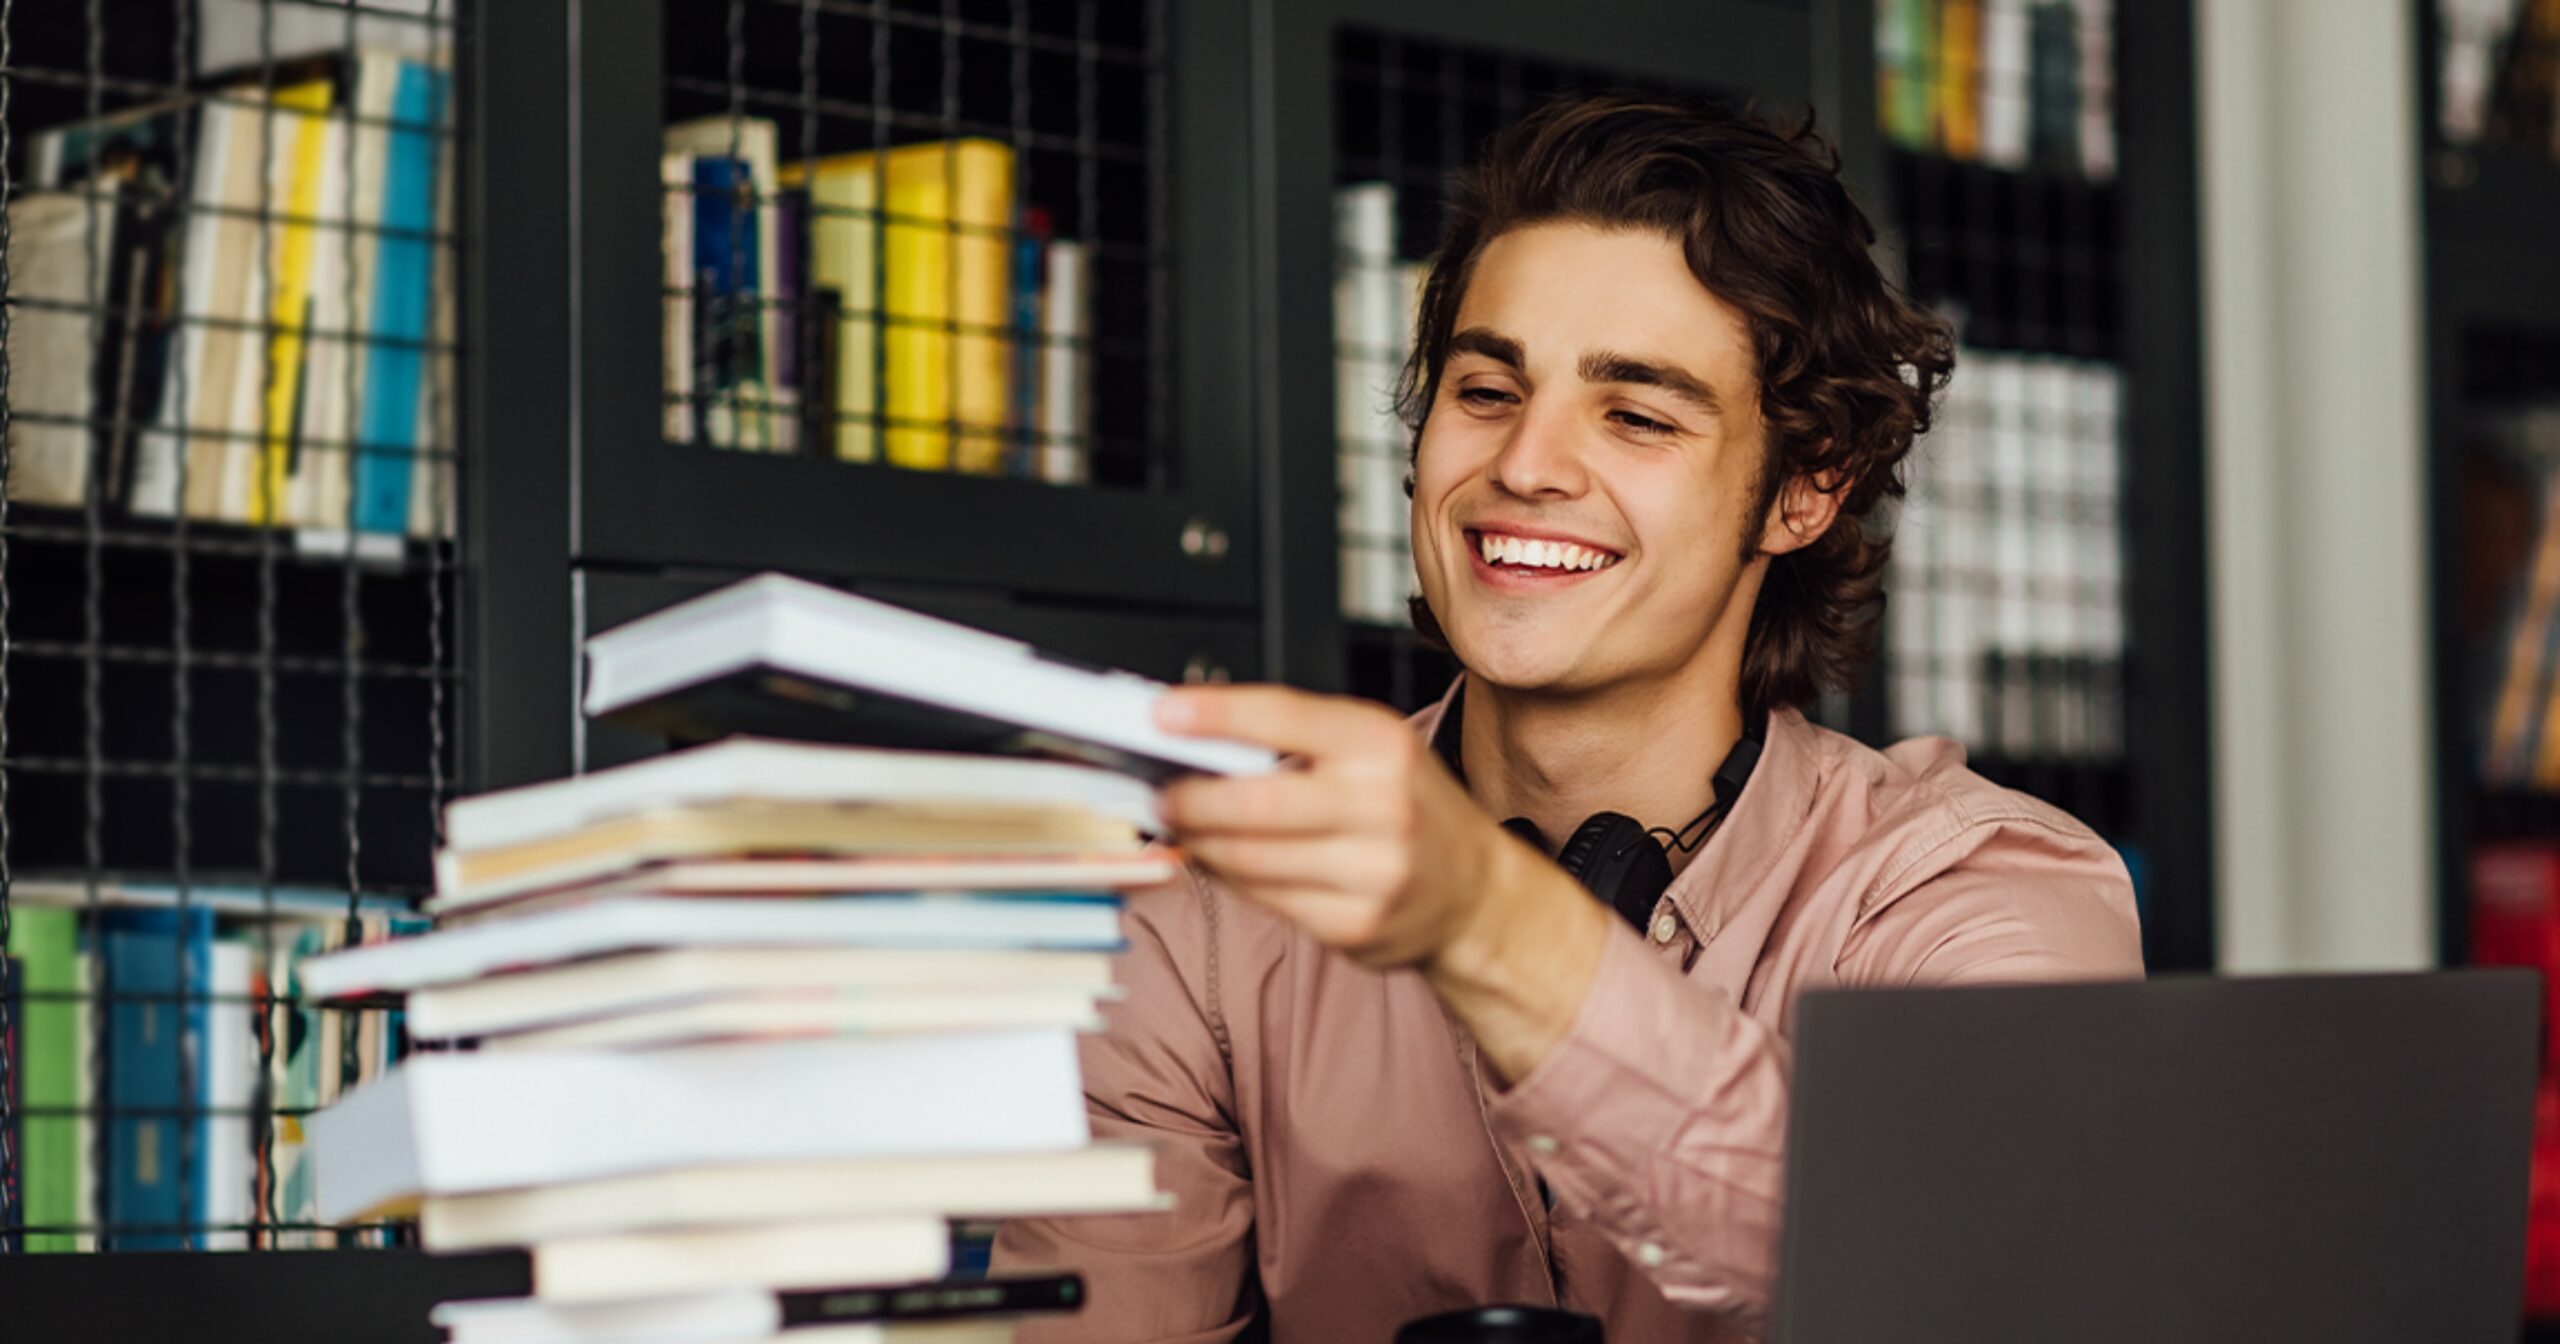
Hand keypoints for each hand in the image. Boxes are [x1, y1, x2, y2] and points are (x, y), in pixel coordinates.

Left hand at [1151, 684, 1520, 968]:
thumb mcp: (1374, 751)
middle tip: (1160, 793)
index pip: (1284, 718)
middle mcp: (1383, 806)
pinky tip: (1220, 863)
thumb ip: (1297, 741)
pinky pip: (1266, 901)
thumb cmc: (1409, 808)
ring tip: (1182, 827)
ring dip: (1201, 843)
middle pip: (1255, 803)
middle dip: (1191, 799)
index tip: (1162, 715)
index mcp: (1382, 745)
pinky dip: (1229, 880)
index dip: (1215, 715)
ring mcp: (1372, 873)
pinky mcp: (1355, 925)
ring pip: (1250, 859)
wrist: (1475, 893)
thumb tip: (1197, 740)